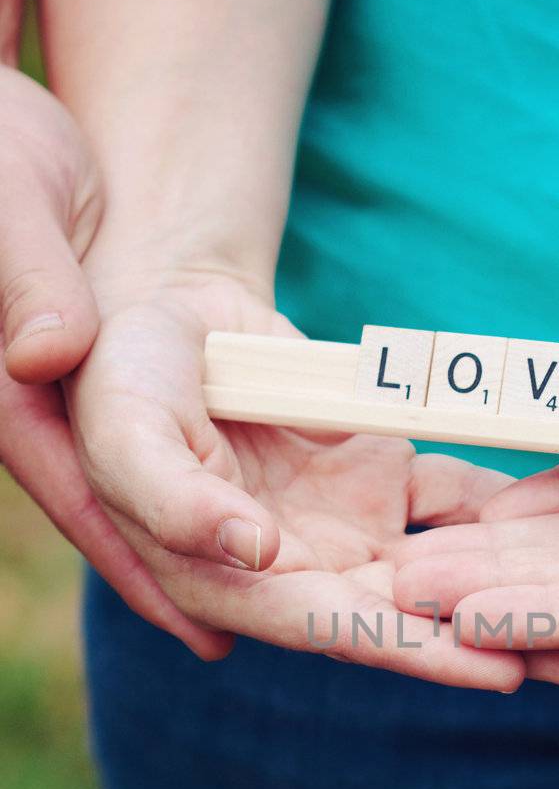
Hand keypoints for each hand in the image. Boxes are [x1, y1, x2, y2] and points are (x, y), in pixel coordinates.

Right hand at [0, 66, 227, 657]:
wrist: (12, 145)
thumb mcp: (3, 200)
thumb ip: (22, 277)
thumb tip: (51, 351)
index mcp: (16, 397)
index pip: (88, 495)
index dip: (165, 547)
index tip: (239, 581)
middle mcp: (57, 429)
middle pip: (135, 532)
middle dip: (203, 591)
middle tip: (281, 642)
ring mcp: (97, 424)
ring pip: (161, 514)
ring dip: (223, 566)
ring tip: (299, 612)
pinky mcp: (134, 404)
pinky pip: (186, 468)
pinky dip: (230, 505)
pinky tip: (282, 535)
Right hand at [65, 253, 558, 688]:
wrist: (159, 314)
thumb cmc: (121, 374)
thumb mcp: (126, 429)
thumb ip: (178, 499)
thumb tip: (257, 555)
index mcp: (240, 577)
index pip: (340, 630)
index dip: (418, 654)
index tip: (498, 676)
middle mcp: (305, 569)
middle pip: (414, 618)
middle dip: (496, 641)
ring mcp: (351, 527)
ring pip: (448, 568)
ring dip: (519, 589)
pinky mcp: (383, 477)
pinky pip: (456, 499)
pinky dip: (512, 514)